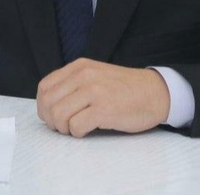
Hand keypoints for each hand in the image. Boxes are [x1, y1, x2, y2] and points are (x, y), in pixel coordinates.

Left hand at [36, 58, 169, 137]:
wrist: (156, 93)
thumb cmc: (125, 89)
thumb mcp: (96, 75)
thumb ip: (74, 83)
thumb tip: (49, 104)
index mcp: (79, 67)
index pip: (45, 87)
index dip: (43, 106)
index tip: (52, 116)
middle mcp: (84, 76)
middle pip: (48, 103)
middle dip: (52, 121)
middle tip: (64, 127)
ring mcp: (94, 91)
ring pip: (58, 115)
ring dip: (64, 128)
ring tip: (76, 129)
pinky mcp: (104, 109)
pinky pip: (75, 126)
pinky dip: (77, 133)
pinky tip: (88, 131)